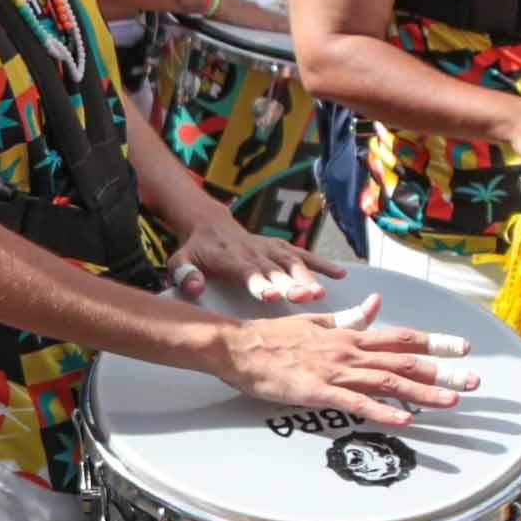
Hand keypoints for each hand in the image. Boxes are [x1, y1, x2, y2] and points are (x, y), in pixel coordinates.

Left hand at [166, 205, 338, 305]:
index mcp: (231, 258)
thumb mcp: (180, 260)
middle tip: (305, 296)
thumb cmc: (196, 249)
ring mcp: (270, 249)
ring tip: (321, 292)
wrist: (210, 224)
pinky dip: (322, 263)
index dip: (260, 283)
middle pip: (276, 270)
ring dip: (308, 276)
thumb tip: (195, 287)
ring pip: (293, 263)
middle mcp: (255, 252)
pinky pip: (304, 255)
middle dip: (290, 283)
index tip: (271, 295)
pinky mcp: (281, 247)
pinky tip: (340, 275)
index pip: (248, 272)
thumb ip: (185, 274)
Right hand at [205, 295, 475, 426]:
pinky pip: (355, 403)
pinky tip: (404, 420)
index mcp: (348, 335)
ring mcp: (334, 371)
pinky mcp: (316, 391)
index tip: (463, 348)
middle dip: (442, 372)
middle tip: (475, 382)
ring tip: (451, 401)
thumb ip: (348, 318)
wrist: (237, 345)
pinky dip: (383, 412)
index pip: (401, 338)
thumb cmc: (272, 337)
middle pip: (404, 361)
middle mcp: (348, 351)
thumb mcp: (315, 322)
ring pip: (387, 382)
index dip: (434, 343)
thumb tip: (374, 305)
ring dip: (421, 393)